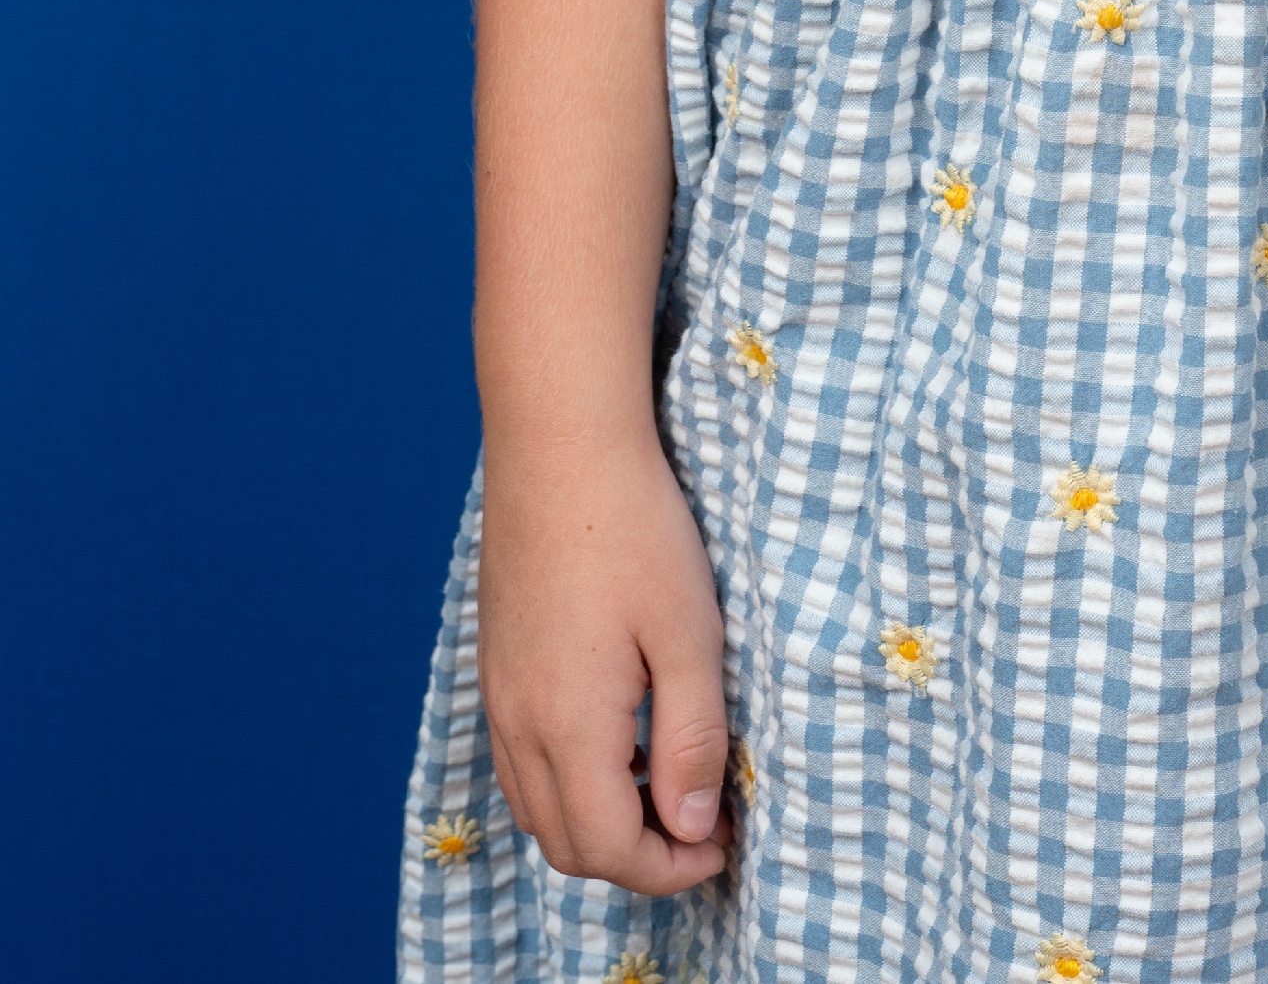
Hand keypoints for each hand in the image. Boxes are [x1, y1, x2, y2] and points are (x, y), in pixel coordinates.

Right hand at [477, 426, 732, 893]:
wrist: (560, 447)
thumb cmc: (635, 530)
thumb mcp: (689, 633)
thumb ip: (692, 738)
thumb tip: (692, 827)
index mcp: (568, 727)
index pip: (610, 849)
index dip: (672, 866)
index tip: (725, 840)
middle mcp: (519, 726)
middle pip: (567, 845)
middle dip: (637, 857)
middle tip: (703, 823)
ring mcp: (499, 697)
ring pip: (538, 809)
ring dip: (600, 822)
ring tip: (667, 781)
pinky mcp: (498, 666)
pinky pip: (522, 763)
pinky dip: (570, 781)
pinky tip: (621, 735)